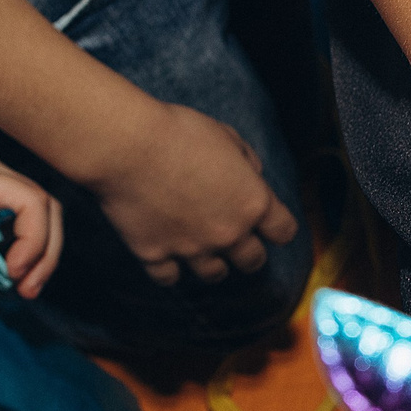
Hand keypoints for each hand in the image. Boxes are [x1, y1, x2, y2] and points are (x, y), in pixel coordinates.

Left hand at [0, 100, 64, 295]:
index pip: (31, 202)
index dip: (33, 241)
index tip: (11, 272)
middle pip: (44, 206)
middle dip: (44, 251)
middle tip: (27, 288)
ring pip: (29, 208)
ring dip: (30, 246)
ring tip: (13, 281)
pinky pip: (1, 209)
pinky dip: (3, 238)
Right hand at [87, 100, 297, 287]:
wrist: (127, 146)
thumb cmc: (179, 132)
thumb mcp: (226, 136)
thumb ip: (247, 161)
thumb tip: (253, 175)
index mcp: (252, 203)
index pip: (284, 231)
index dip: (279, 228)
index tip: (271, 225)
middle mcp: (228, 232)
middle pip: (253, 261)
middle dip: (248, 253)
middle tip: (238, 244)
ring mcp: (191, 248)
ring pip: (214, 275)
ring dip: (213, 265)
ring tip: (203, 252)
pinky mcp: (155, 255)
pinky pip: (169, 278)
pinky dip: (169, 271)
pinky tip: (167, 259)